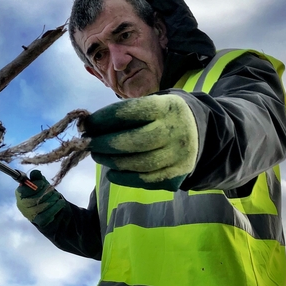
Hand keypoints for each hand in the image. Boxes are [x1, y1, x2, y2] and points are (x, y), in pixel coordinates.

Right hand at [15, 170, 64, 226]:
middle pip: (36, 196)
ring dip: (53, 198)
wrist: (49, 212)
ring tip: (57, 196)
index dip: (37, 185)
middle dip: (47, 191)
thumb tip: (35, 173)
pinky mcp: (39, 221)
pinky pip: (49, 213)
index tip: (44, 184)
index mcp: (20, 194)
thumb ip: (37, 178)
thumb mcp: (41, 184)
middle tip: (52, 190)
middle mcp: (22, 205)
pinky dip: (56, 206)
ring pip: (44, 204)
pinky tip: (60, 202)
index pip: (26, 188)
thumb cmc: (43, 195)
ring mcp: (30, 214)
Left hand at [82, 94, 197, 190]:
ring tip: (98, 156)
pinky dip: (124, 178)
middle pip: (133, 141)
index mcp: (166, 108)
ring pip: (138, 164)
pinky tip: (112, 173)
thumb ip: (123, 114)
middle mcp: (175, 131)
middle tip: (88, 143)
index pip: (130, 112)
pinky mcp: (176, 174)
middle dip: (104, 144)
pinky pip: (145, 180)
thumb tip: (88, 127)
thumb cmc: (161, 116)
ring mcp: (178, 155)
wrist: (198, 130)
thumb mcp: (150, 105)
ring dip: (111, 162)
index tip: (87, 124)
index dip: (103, 119)